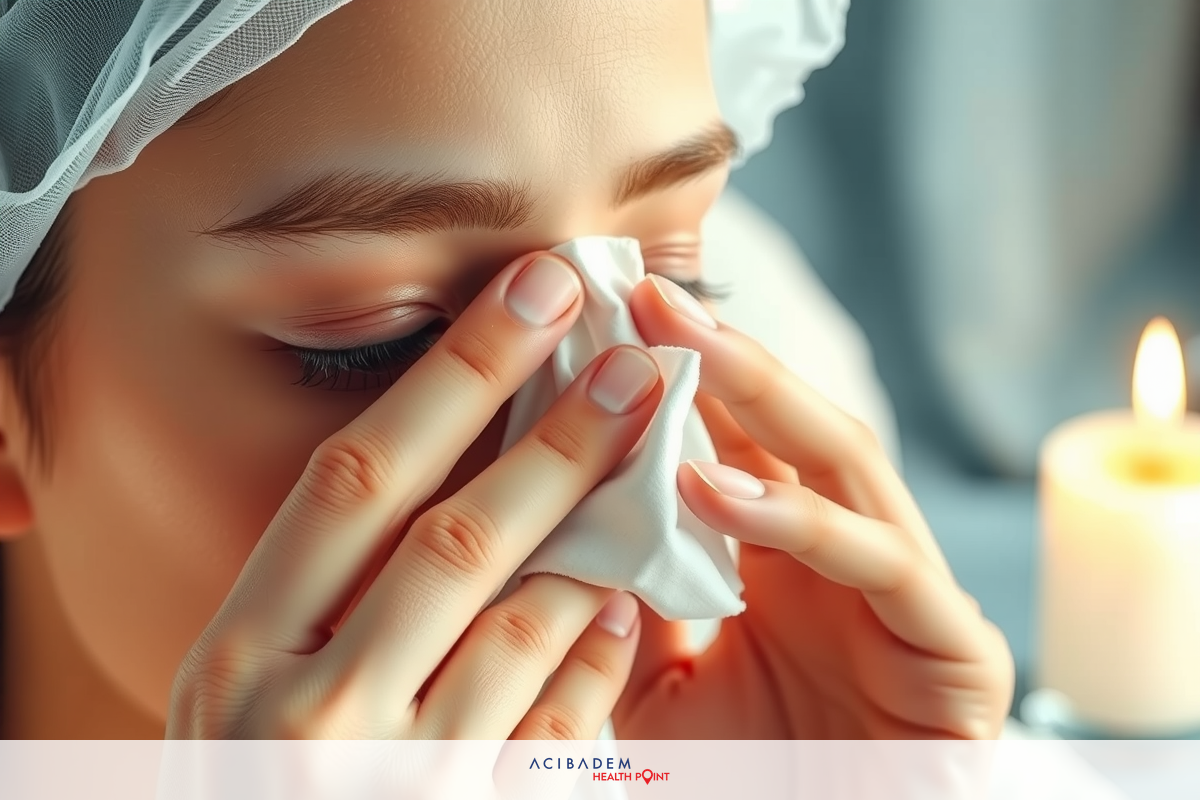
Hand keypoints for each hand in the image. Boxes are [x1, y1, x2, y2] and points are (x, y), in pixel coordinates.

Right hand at [167, 253, 661, 739]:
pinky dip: (596, 652)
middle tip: (631, 357)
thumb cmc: (254, 789)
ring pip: (518, 623)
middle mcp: (301, 713)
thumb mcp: (246, 692)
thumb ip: (321, 597)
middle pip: (451, 536)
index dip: (452, 378)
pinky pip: (554, 728)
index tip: (528, 297)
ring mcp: (390, 777)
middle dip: (552, 435)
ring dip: (596, 530)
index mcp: (234, 654)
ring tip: (654, 450)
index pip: (354, 480)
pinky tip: (628, 598)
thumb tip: (431, 461)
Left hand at [615, 275, 1014, 738]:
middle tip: (641, 293)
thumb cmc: (745, 772)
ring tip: (679, 348)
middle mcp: (844, 553)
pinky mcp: (954, 647)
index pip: (728, 442)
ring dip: (761, 402)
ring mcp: (903, 590)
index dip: (671, 379)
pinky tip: (714, 491)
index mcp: (780, 554)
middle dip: (718, 355)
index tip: (598, 321)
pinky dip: (798, 523)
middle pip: (785, 429)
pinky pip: (880, 565)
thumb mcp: (652, 682)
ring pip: (843, 467)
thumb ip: (614, 604)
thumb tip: (543, 520)